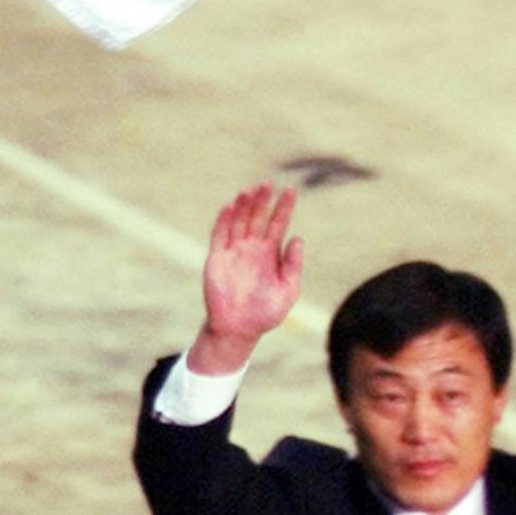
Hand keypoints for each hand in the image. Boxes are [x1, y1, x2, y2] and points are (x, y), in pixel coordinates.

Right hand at [189, 183, 305, 374]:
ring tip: (249, 190)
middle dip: (262, 201)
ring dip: (243, 206)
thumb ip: (292, 266)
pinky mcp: (217, 259)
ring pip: (238, 222)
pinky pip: (219, 236)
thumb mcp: (287, 291)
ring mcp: (234, 252)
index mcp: (270, 254)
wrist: (238, 330)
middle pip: (257, 218)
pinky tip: (229, 207)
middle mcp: (252, 249)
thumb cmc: (265, 313)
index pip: (278, 224)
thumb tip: (298, 239)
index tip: (290, 191)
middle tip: (267, 184)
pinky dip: (223, 221)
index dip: (283, 207)